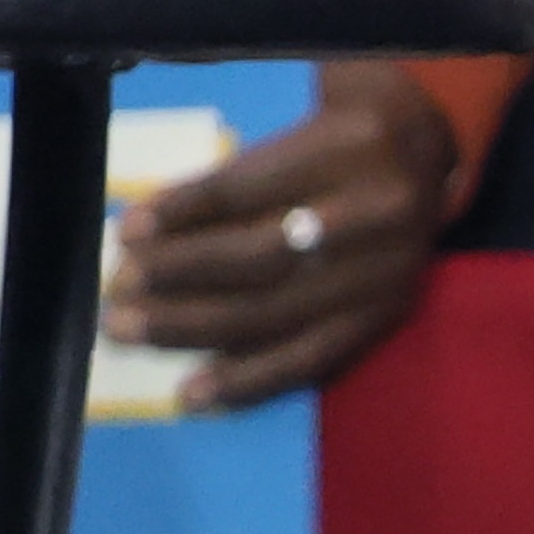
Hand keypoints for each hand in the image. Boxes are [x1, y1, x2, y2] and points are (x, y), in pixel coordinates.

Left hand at [100, 66, 458, 409]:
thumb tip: (142, 236)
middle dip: (179, 279)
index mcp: (341, 150)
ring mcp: (382, 275)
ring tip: (133, 333)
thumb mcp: (285, 141)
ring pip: (279, 313)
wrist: (417, 155)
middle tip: (116, 294)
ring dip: (196, 329)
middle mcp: (372, 214)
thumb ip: (227, 186)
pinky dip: (248, 379)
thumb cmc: (327, 144)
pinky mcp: (383, 320)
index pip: (248, 189)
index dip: (182, 212)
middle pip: (263, 256)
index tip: (126, 233)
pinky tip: (194, 391)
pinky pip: (311, 360)